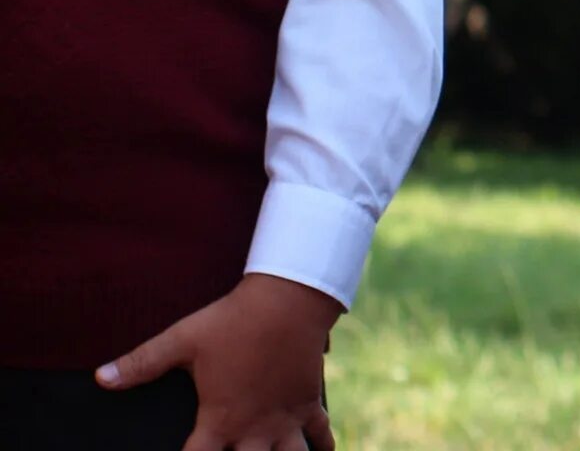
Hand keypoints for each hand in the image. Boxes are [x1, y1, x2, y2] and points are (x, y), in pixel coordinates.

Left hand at [99, 273, 339, 450]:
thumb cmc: (233, 320)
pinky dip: (323, 448)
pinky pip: (320, 435)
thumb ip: (142, 363)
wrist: (289, 299)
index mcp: (219, 419)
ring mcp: (284, 418)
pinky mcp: (307, 403)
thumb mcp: (183, 339)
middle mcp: (253, 427)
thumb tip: (100, 378)